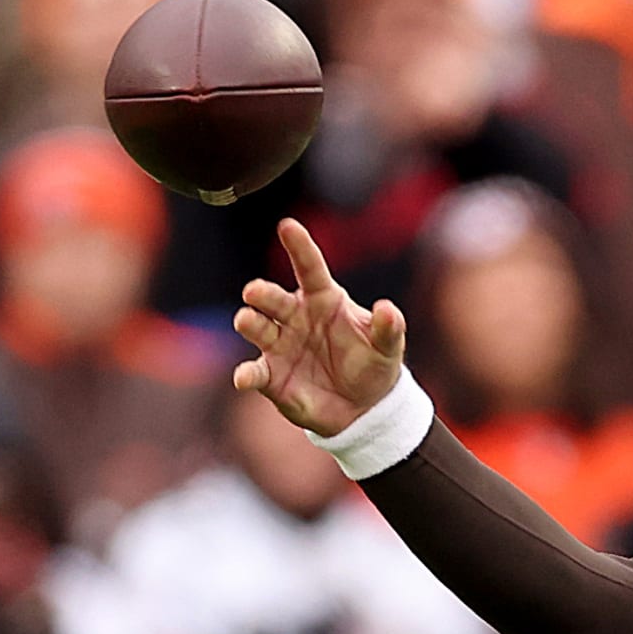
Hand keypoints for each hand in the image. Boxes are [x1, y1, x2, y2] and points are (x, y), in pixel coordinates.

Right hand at [232, 219, 405, 435]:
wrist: (364, 407)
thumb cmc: (373, 365)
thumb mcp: (389, 348)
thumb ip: (388, 328)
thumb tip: (387, 308)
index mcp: (323, 300)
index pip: (309, 268)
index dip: (299, 247)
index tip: (287, 226)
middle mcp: (295, 317)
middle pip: (274, 298)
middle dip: (262, 293)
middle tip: (255, 292)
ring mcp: (280, 345)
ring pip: (258, 328)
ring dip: (250, 323)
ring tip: (247, 320)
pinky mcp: (272, 376)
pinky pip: (255, 371)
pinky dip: (247, 374)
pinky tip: (244, 378)